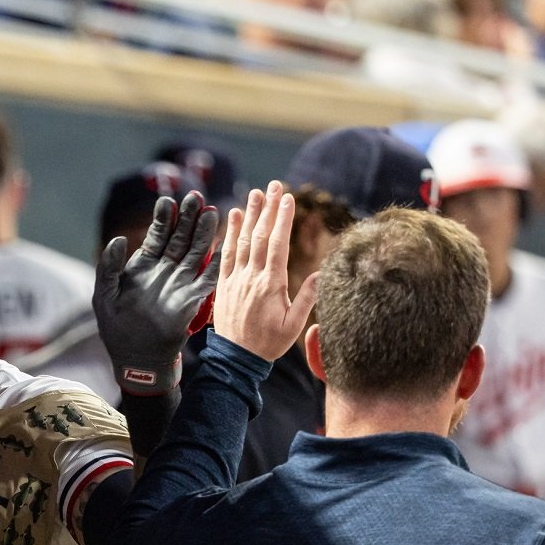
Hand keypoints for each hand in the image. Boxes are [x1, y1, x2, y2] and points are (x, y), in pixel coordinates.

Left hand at [93, 190, 218, 395]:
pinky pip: (208, 276)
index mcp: (142, 267)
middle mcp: (164, 270)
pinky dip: (217, 261)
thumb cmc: (116, 328)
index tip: (167, 201)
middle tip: (195, 196)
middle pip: (179, 237)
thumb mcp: (104, 295)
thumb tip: (119, 239)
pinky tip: (224, 243)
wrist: (136, 358)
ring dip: (204, 232)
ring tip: (211, 210)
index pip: (157, 236)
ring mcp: (180, 282)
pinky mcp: (193, 298)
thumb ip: (108, 267)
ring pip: (195, 251)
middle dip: (188, 217)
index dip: (163, 218)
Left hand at [213, 181, 318, 361]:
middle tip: (274, 184)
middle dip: (267, 208)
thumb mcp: (293, 325)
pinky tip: (231, 216)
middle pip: (260, 236)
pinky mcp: (223, 284)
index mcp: (270, 285)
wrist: (236, 359)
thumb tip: (321, 272)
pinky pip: (225, 254)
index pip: (277, 244)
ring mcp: (234, 279)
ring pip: (241, 241)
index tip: (288, 198)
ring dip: (248, 215)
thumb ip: (308, 298)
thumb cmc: (269, 344)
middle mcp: (250, 277)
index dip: (282, 219)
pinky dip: (228, 233)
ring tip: (254, 192)